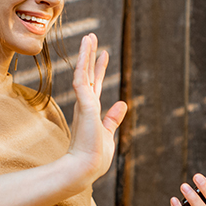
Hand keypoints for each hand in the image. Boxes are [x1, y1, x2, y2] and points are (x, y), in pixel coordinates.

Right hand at [65, 34, 127, 184]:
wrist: (85, 168)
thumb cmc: (94, 157)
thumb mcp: (107, 134)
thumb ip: (113, 118)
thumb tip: (122, 104)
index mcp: (91, 111)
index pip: (95, 85)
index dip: (99, 68)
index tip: (103, 54)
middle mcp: (86, 105)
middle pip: (88, 74)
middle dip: (90, 55)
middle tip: (91, 38)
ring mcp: (84, 104)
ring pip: (84, 73)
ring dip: (86, 55)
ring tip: (89, 37)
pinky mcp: (85, 106)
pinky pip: (82, 81)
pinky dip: (83, 66)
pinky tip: (86, 53)